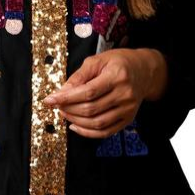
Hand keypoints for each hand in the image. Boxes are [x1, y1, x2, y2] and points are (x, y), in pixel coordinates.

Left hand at [43, 48, 167, 138]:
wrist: (144, 71)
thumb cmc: (118, 62)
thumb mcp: (98, 61)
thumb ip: (79, 76)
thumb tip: (61, 92)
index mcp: (117, 75)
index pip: (88, 92)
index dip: (66, 98)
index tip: (49, 100)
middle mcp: (125, 94)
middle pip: (91, 109)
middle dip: (69, 109)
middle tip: (56, 105)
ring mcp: (128, 109)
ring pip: (97, 123)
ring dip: (75, 121)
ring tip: (64, 113)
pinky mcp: (128, 119)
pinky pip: (105, 132)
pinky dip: (87, 133)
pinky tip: (75, 126)